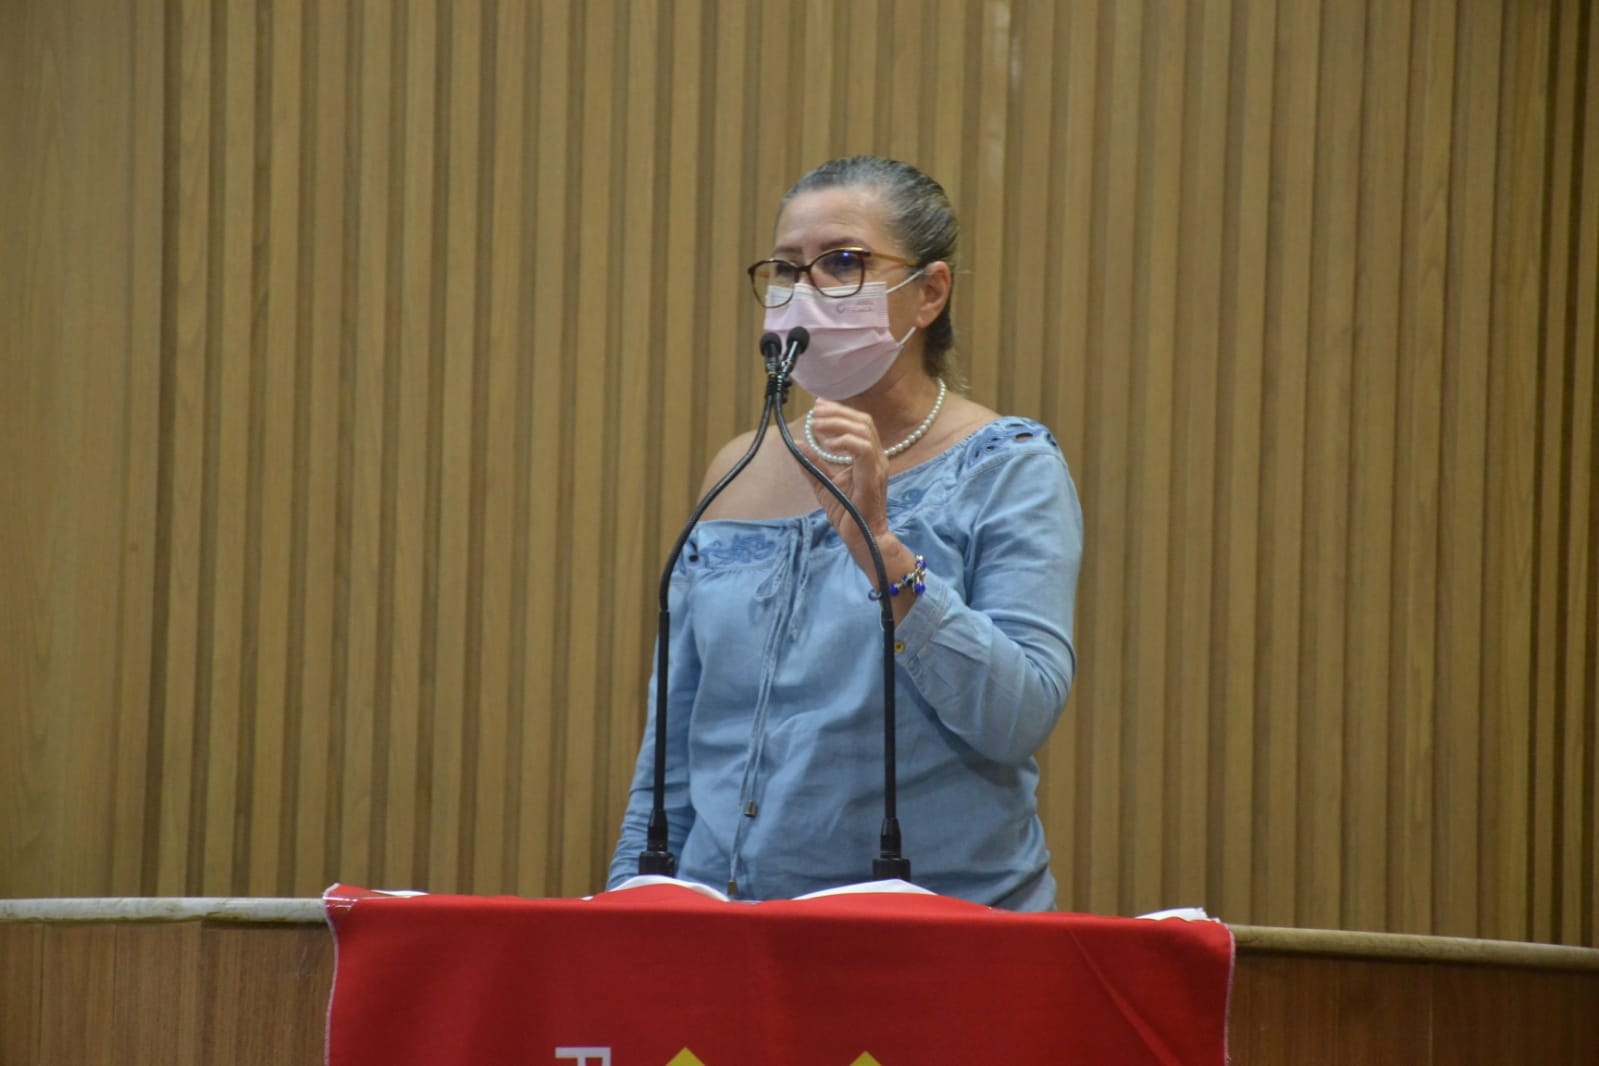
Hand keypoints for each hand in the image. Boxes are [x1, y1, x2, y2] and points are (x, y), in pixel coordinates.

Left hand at [800, 400, 891, 565]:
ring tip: (816, 424)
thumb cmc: (848, 512)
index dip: (839, 410)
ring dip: (838, 423)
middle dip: (837, 412)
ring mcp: (877, 466)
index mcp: (868, 456)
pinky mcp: (872, 477)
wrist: (862, 538)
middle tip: (814, 411)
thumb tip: (798, 443)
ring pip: (863, 431)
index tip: (817, 405)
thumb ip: (813, 464)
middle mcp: (877, 457)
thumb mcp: (823, 483)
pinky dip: (844, 441)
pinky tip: (828, 445)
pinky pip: (863, 449)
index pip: (859, 423)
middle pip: (863, 421)